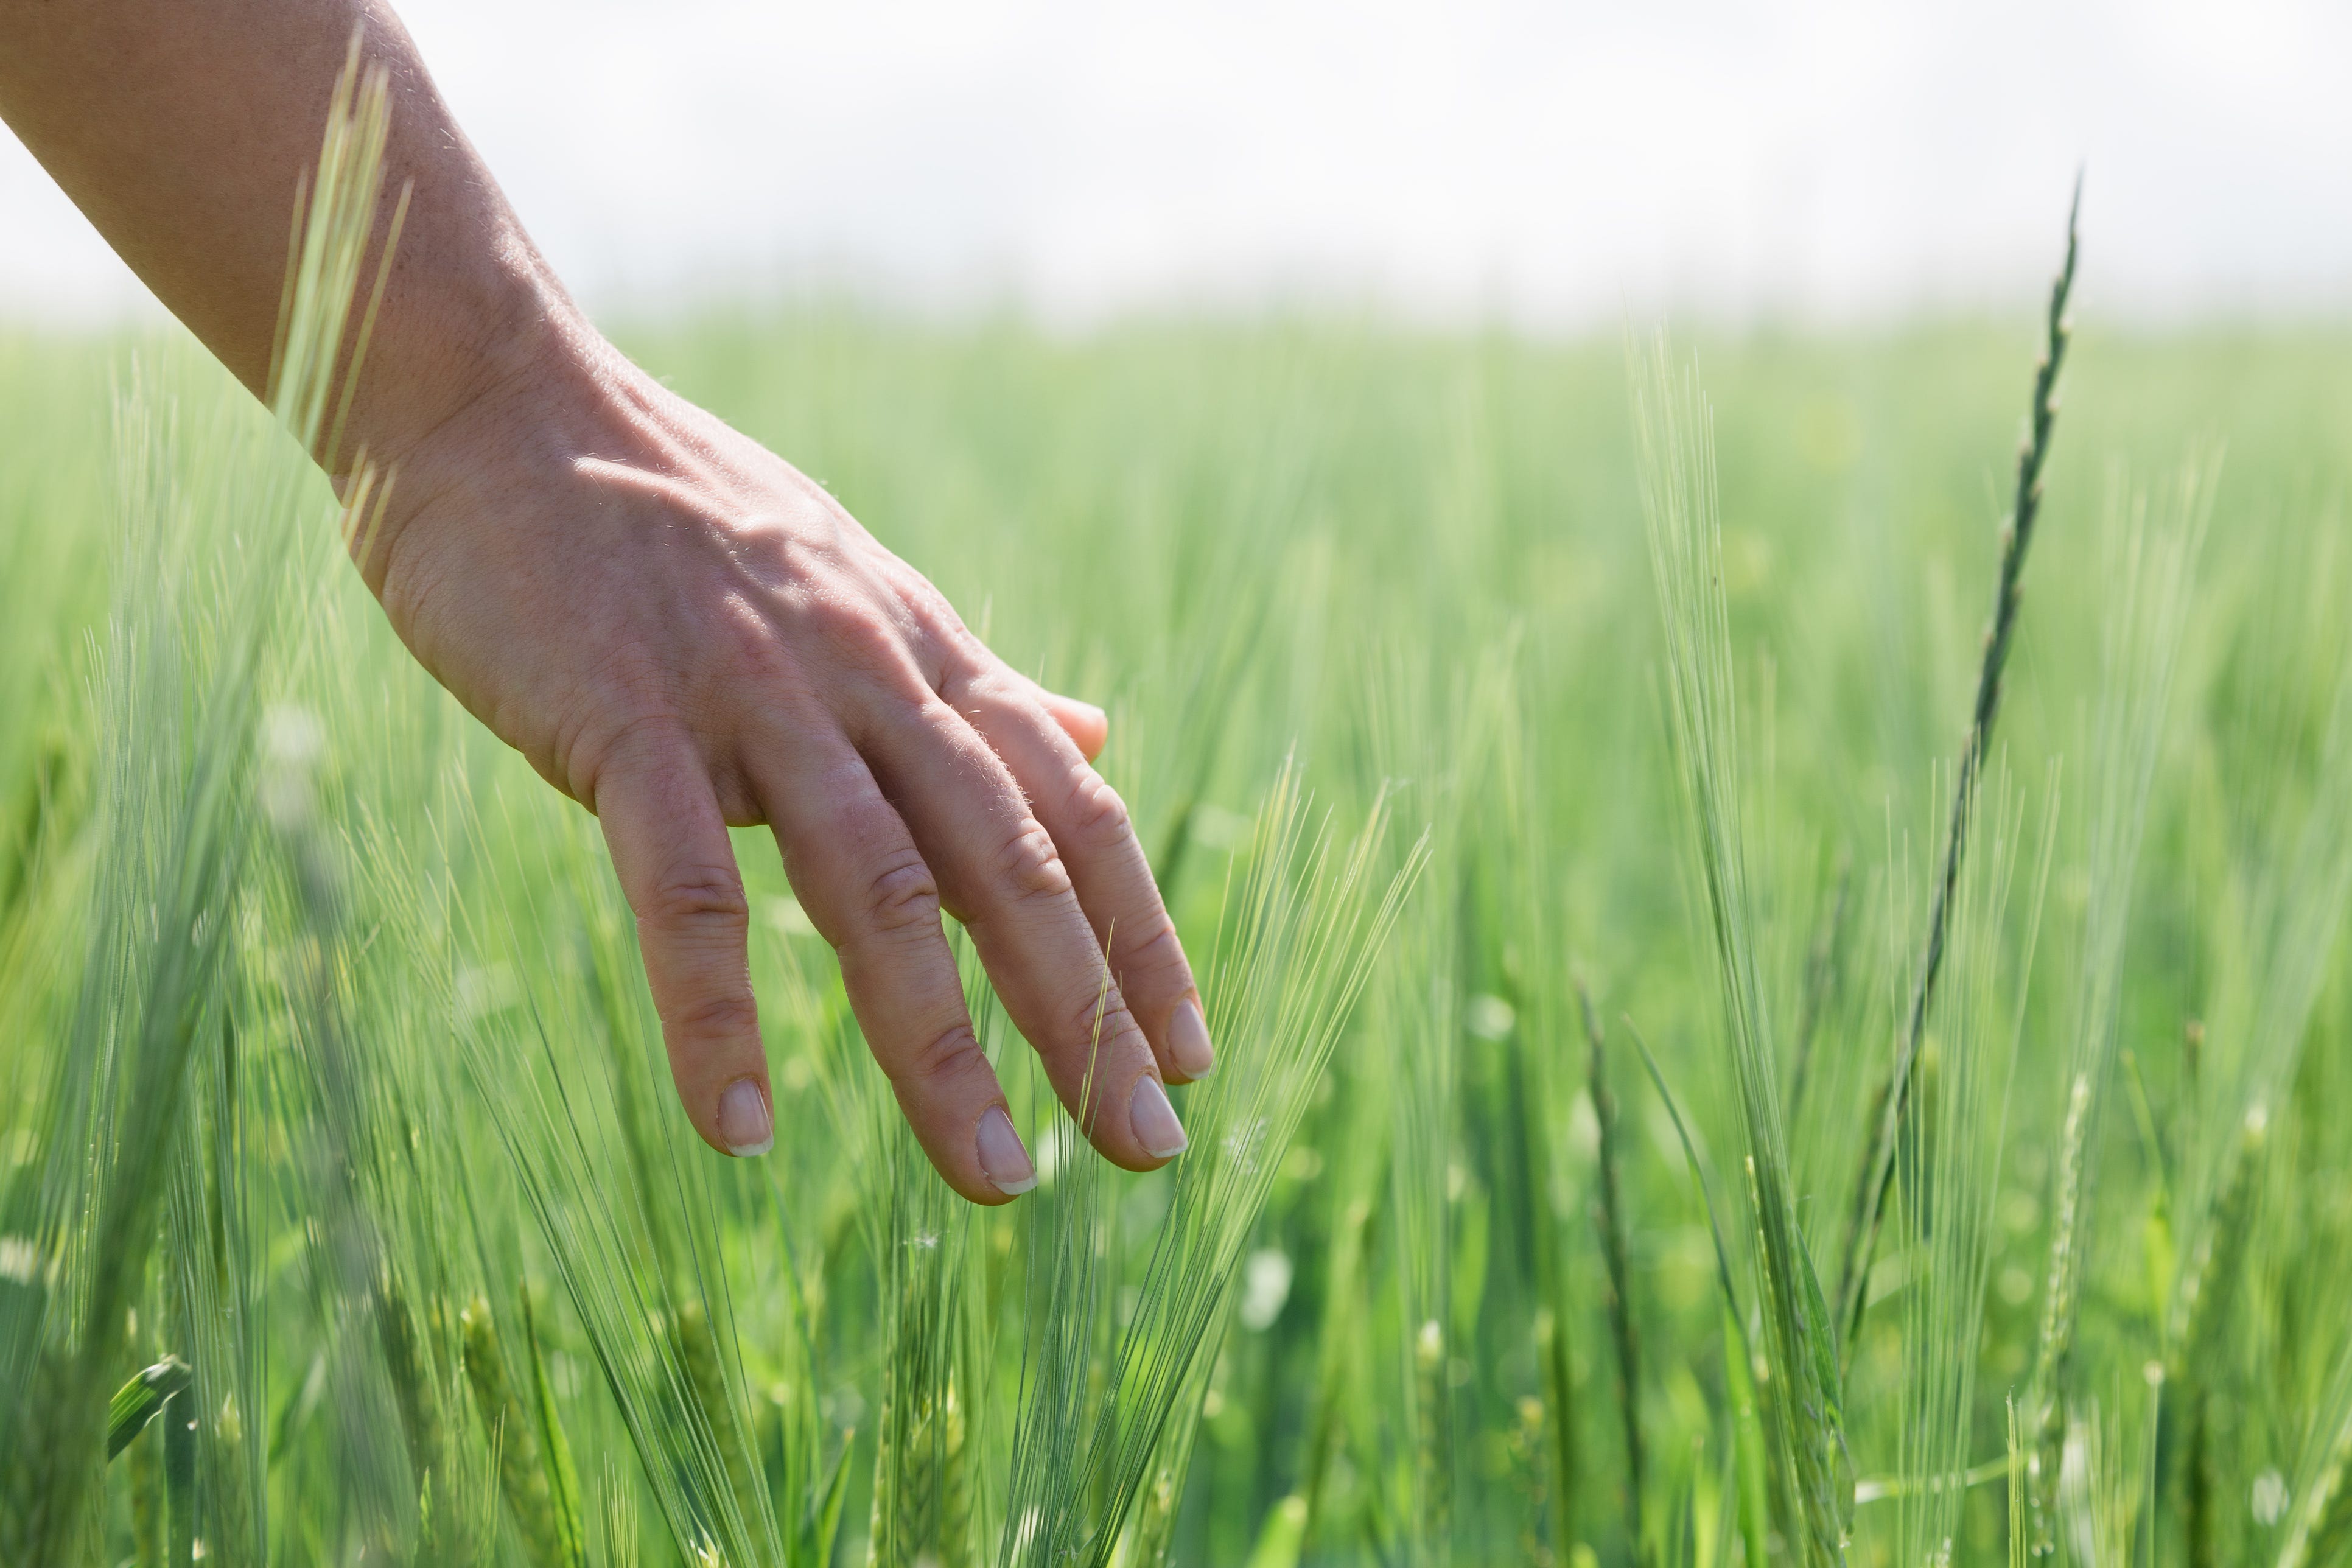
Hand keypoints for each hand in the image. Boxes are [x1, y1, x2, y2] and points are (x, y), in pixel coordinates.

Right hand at [364, 331, 1211, 1200]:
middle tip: (1147, 1149)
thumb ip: (979, 685)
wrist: (503, 404)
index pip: (1073, 813)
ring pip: (874, 889)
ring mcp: (750, 693)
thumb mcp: (864, 593)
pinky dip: (714, 1014)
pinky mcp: (623, 713)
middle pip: (1009, 865)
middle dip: (1085, 1015)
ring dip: (940, 1046)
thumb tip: (1104, 737)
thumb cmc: (679, 517)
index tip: (1188, 1054)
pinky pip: (680, 886)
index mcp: (925, 655)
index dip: (1140, 937)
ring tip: (998, 1179)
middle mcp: (867, 674)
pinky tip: (736, 1130)